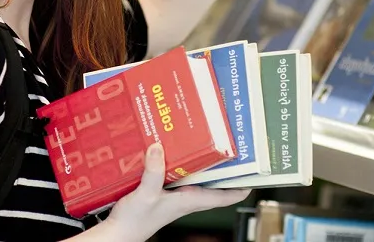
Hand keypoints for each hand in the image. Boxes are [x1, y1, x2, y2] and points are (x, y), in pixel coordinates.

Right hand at [101, 143, 250, 241]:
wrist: (118, 232)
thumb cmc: (135, 221)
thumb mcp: (145, 194)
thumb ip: (154, 171)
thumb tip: (160, 147)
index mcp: (190, 200)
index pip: (226, 196)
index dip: (242, 185)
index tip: (255, 171)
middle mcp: (186, 197)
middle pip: (214, 183)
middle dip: (224, 167)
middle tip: (231, 145)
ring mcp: (175, 195)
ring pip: (196, 177)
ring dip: (202, 162)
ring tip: (205, 141)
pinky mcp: (161, 191)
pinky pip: (177, 175)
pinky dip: (178, 163)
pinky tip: (170, 150)